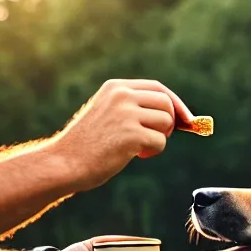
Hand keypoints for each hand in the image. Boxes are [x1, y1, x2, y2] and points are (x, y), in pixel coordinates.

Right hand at [51, 79, 195, 192]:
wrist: (64, 163)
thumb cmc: (87, 145)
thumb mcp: (108, 115)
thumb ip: (134, 109)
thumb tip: (176, 117)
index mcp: (116, 88)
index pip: (157, 88)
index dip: (176, 104)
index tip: (186, 120)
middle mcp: (122, 96)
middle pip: (166, 103)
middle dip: (169, 123)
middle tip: (155, 139)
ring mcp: (126, 114)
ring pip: (166, 122)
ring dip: (159, 138)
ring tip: (140, 148)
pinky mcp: (131, 135)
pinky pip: (160, 142)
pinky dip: (153, 152)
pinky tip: (134, 156)